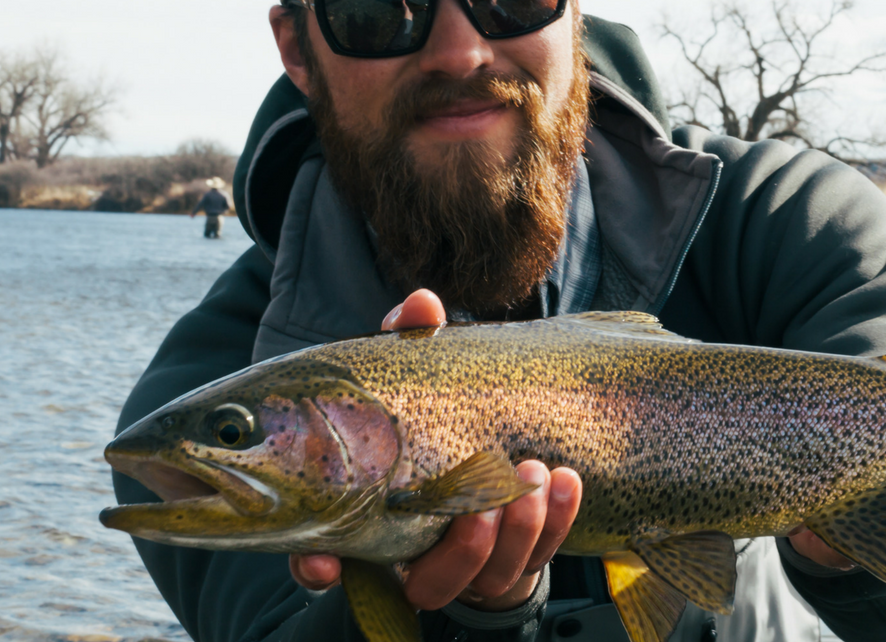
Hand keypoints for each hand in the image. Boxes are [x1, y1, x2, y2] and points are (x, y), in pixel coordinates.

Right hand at [290, 290, 584, 610]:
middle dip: (463, 551)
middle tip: (486, 508)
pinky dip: (555, 523)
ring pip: (490, 578)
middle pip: (430, 583)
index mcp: (368, 525)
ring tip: (533, 477)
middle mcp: (415, 558)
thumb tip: (421, 303)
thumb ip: (411, 344)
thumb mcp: (419, 379)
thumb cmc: (435, 415)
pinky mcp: (519, 559)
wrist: (497, 449)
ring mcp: (471, 566)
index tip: (327, 564)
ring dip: (517, 535)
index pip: (325, 563)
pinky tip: (566, 481)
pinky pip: (539, 558)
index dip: (319, 567)